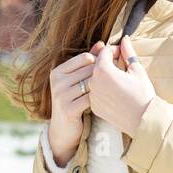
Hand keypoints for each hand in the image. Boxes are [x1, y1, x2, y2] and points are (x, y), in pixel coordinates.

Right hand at [47, 39, 105, 165]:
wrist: (63, 130)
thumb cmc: (74, 100)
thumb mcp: (77, 80)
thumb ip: (88, 61)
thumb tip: (101, 43)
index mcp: (58, 71)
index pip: (86, 58)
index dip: (101, 62)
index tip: (110, 69)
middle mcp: (57, 81)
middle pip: (90, 70)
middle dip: (104, 75)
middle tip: (115, 81)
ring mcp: (61, 95)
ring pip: (92, 84)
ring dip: (103, 88)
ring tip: (111, 92)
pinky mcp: (68, 108)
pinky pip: (91, 98)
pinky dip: (100, 100)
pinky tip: (104, 103)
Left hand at [87, 33, 155, 135]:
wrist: (144, 120)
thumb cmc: (143, 94)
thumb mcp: (137, 70)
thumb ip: (128, 52)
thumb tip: (125, 38)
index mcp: (103, 70)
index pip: (105, 52)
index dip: (116, 51)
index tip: (124, 55)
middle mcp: (93, 82)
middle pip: (98, 65)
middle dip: (109, 63)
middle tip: (124, 68)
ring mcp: (92, 96)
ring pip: (96, 79)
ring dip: (106, 77)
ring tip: (121, 82)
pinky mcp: (94, 106)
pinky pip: (96, 93)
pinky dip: (103, 90)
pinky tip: (116, 94)